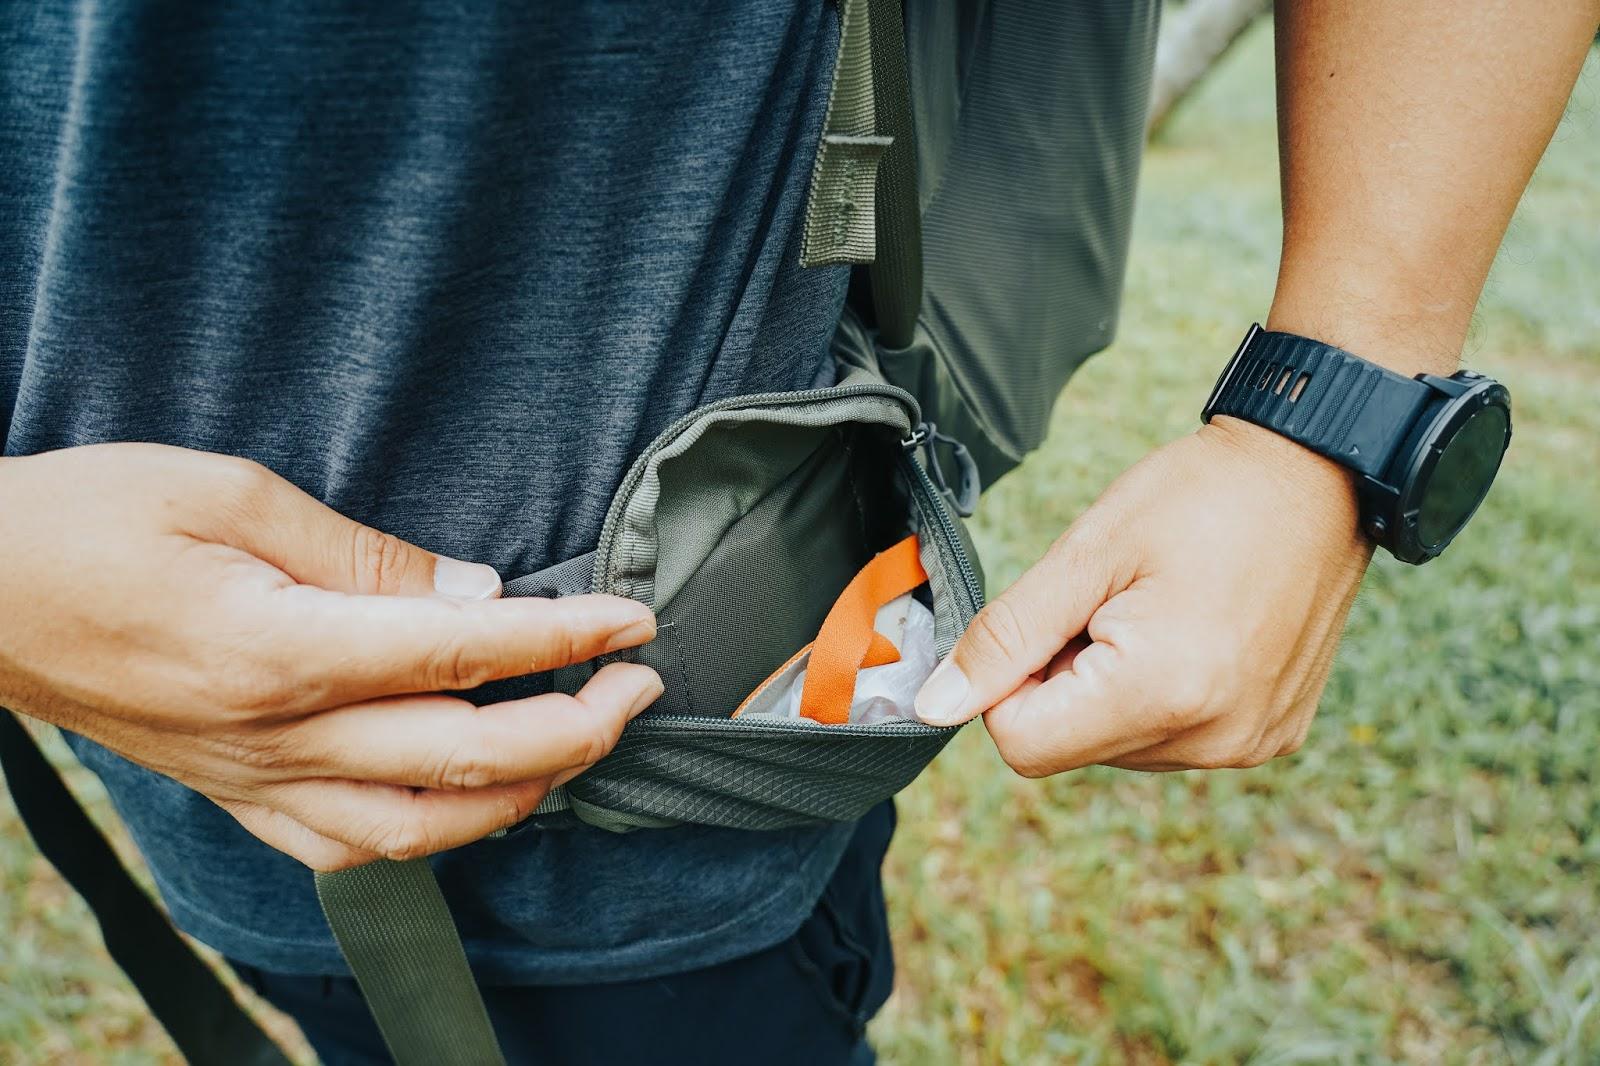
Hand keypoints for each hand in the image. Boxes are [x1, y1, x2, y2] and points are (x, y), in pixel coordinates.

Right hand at [0, 444, 661, 868]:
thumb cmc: (92, 522)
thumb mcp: (233, 493)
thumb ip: (367, 554)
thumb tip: (477, 594)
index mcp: (282, 648)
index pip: (467, 652)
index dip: (568, 637)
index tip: (635, 619)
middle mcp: (279, 735)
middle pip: (469, 757)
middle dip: (579, 724)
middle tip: (639, 681)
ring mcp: (256, 781)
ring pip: (425, 829)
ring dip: (525, 794)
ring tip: (581, 739)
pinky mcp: (237, 796)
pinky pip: (351, 849)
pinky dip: (434, 835)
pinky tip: (473, 800)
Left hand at [914, 417, 1371, 774]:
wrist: (1318, 471)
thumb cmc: (1202, 495)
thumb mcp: (1086, 554)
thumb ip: (1004, 638)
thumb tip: (934, 707)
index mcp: (1163, 693)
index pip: (1022, 744)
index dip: (1010, 682)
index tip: (1049, 619)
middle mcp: (1214, 738)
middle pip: (1070, 747)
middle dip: (1064, 680)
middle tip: (1112, 602)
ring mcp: (1249, 744)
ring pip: (1115, 747)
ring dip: (1109, 688)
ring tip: (1158, 611)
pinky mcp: (1268, 737)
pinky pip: (1171, 740)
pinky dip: (1157, 694)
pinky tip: (1191, 631)